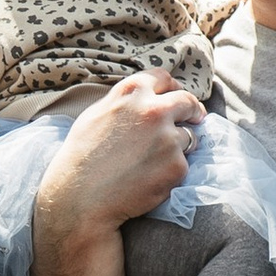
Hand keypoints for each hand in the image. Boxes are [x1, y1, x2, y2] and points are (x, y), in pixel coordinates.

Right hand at [31, 69, 202, 263]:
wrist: (81, 198)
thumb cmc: (82, 156)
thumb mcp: (97, 114)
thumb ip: (125, 102)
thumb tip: (147, 98)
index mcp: (132, 92)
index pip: (164, 78)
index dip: (173, 87)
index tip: (177, 95)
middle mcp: (153, 110)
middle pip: (187, 102)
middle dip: (192, 110)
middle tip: (195, 117)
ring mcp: (168, 138)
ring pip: (189, 136)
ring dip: (179, 145)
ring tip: (154, 160)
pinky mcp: (177, 166)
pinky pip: (182, 165)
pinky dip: (171, 172)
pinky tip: (149, 180)